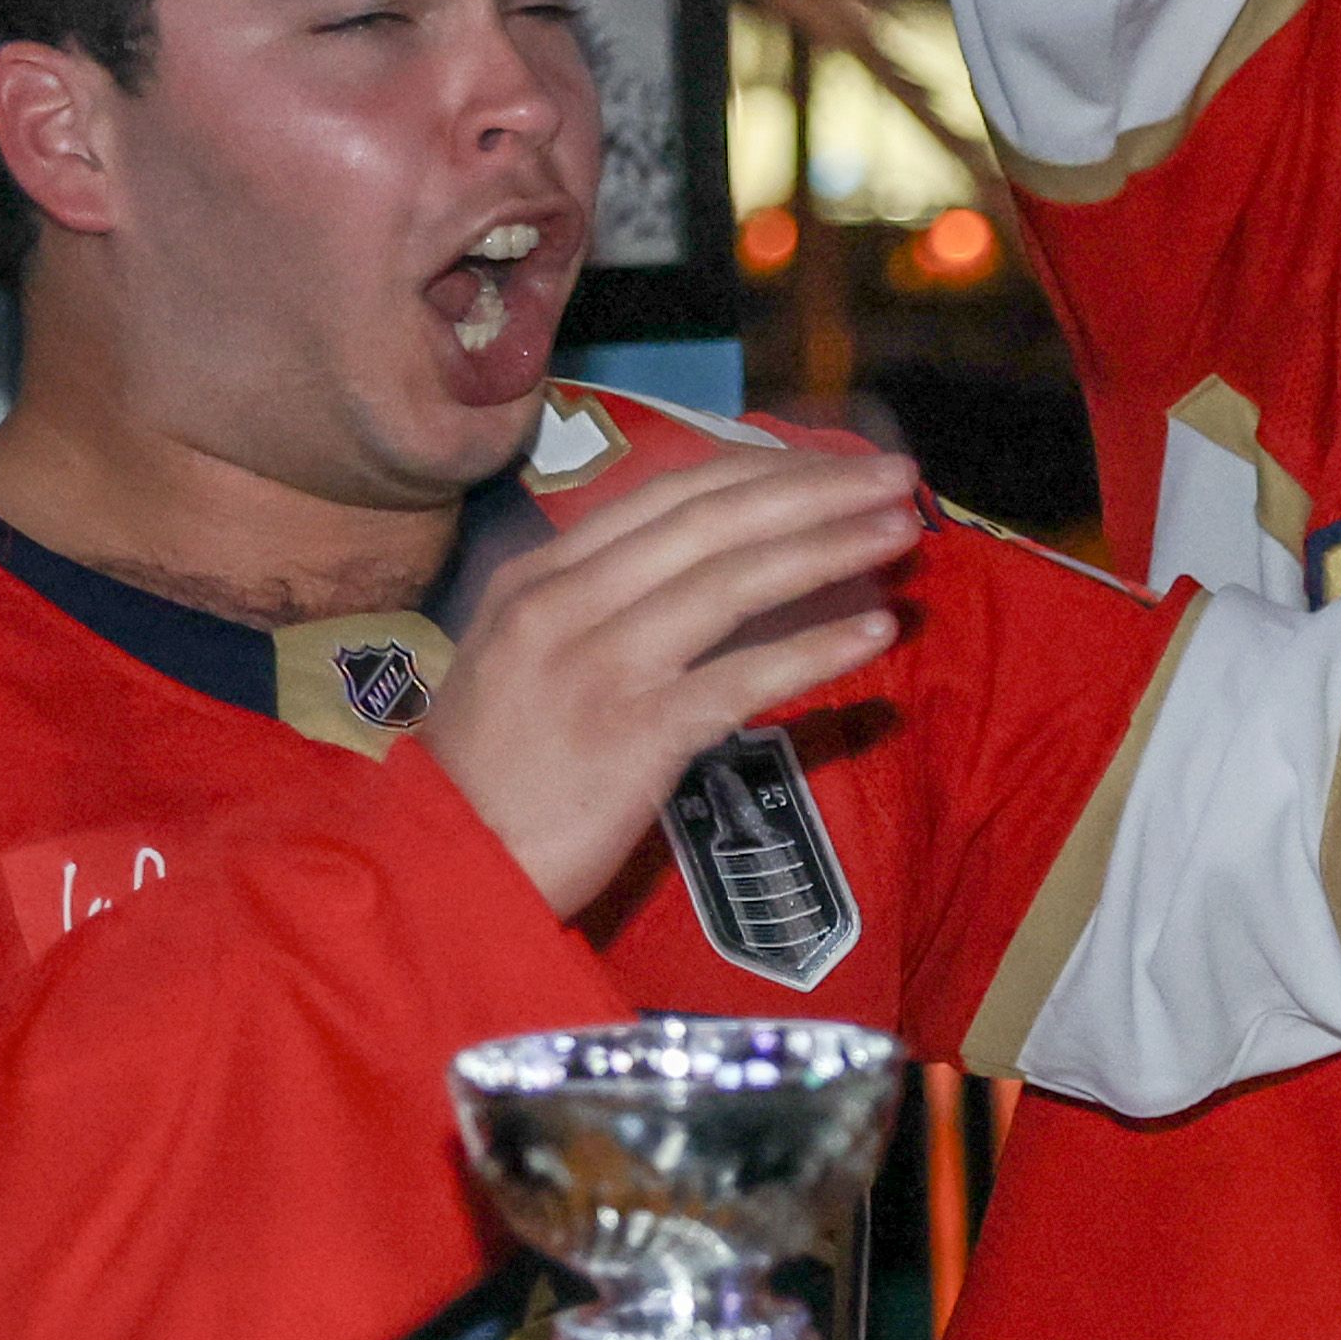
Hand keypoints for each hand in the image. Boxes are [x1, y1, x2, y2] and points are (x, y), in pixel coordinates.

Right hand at [423, 451, 920, 915]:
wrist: (439, 872)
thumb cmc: (488, 776)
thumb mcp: (521, 661)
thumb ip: (600, 608)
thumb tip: (712, 573)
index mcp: (538, 577)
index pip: (669, 497)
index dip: (764, 473)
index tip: (833, 467)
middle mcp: (564, 604)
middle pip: (712, 521)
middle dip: (814, 490)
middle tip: (896, 479)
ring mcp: (597, 666)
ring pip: (732, 581)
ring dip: (829, 548)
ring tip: (901, 533)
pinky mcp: (632, 737)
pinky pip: (741, 679)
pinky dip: (814, 650)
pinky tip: (877, 635)